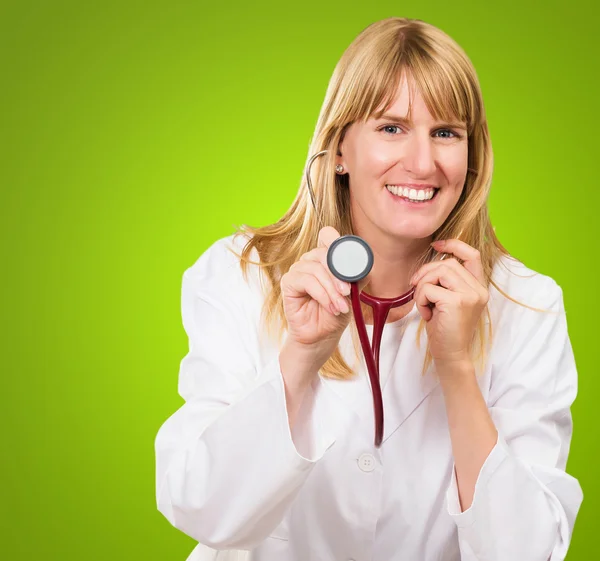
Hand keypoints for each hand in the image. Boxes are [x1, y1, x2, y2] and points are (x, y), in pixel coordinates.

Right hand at [280, 226, 352, 355]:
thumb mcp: (352, 294)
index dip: (338, 242)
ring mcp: (298, 269)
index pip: (328, 236)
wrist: (321, 336)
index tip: (351, 260)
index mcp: (325, 258)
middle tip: (348, 293)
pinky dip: (322, 295)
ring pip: (317, 269)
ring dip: (332, 290)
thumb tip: (367, 266)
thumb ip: (358, 278)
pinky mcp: (288, 282)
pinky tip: (329, 307)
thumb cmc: (335, 314)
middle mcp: (310, 260)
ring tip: (340, 306)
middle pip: (325, 253)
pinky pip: (307, 281)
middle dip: (339, 275)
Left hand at [409, 239, 488, 364]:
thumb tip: (430, 265)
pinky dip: (421, 300)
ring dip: (423, 287)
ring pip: (438, 272)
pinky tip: (427, 314)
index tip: (437, 245)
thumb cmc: (445, 329)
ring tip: (425, 305)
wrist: (451, 354)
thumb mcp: (448, 301)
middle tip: (417, 288)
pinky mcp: (457, 302)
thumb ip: (447, 283)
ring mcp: (470, 295)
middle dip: (426, 272)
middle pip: (448, 263)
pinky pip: (429, 289)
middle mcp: (478, 289)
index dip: (454, 244)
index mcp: (478, 287)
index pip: (472, 254)